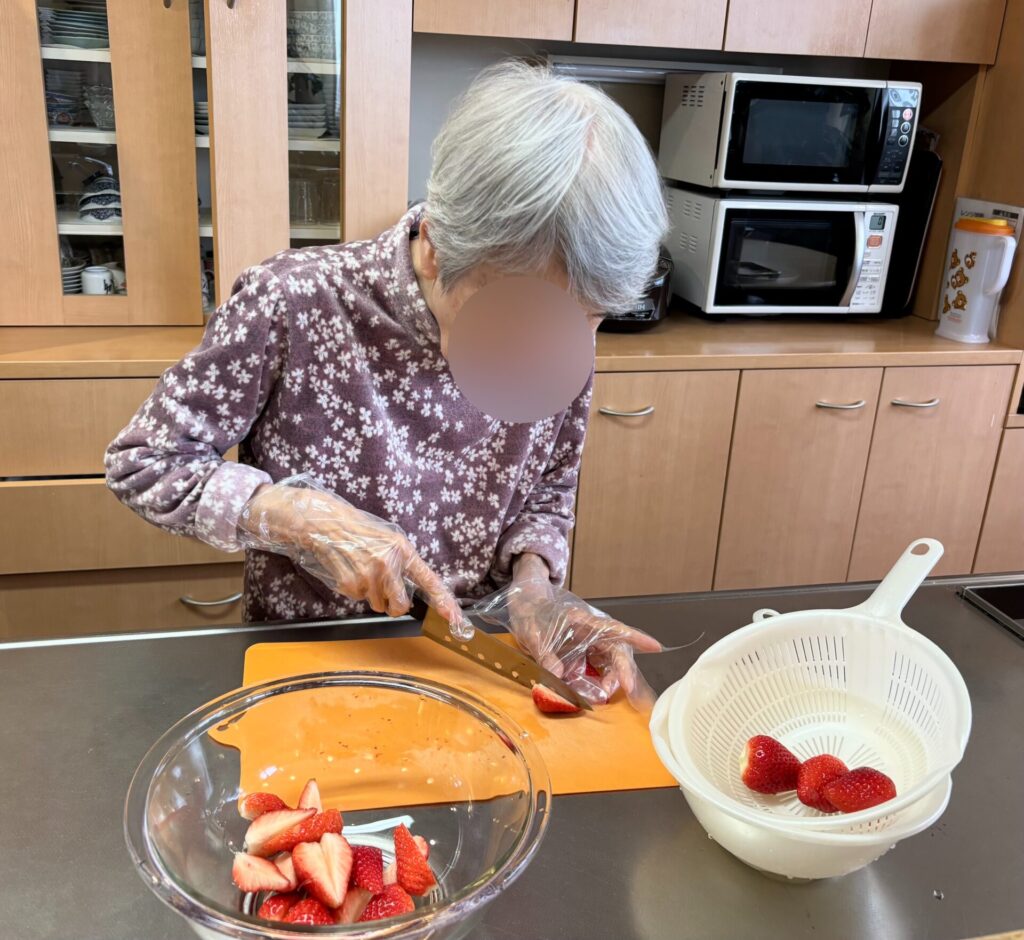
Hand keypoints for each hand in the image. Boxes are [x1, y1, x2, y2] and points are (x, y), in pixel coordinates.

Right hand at [238, 475, 464, 627]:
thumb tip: (409, 590)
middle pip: (400, 605)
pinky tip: (349, 570)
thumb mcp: (388, 540)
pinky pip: (358, 599)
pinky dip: (353, 590)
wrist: (327, 524)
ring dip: (371, 594)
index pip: (428, 580)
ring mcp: (370, 575)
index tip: (455, 619)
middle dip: (393, 605)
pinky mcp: (352, 583)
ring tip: (361, 570)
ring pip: (377, 604)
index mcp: (403, 551)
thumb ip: (402, 563)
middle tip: (383, 590)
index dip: (443, 601)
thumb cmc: (360, 532)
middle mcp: (390, 564)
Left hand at [472, 554, 661, 708]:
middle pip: (616, 652)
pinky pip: (595, 670)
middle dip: (625, 672)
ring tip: (603, 697)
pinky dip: (597, 683)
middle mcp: (591, 632)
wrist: (523, 606)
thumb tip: (556, 674)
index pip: (614, 629)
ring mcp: (587, 644)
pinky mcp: (581, 655)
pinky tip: (593, 694)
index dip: (635, 638)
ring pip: (608, 664)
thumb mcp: (531, 630)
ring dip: (610, 681)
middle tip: (630, 691)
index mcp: (582, 620)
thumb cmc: (530, 611)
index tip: (655, 647)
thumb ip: (544, 652)